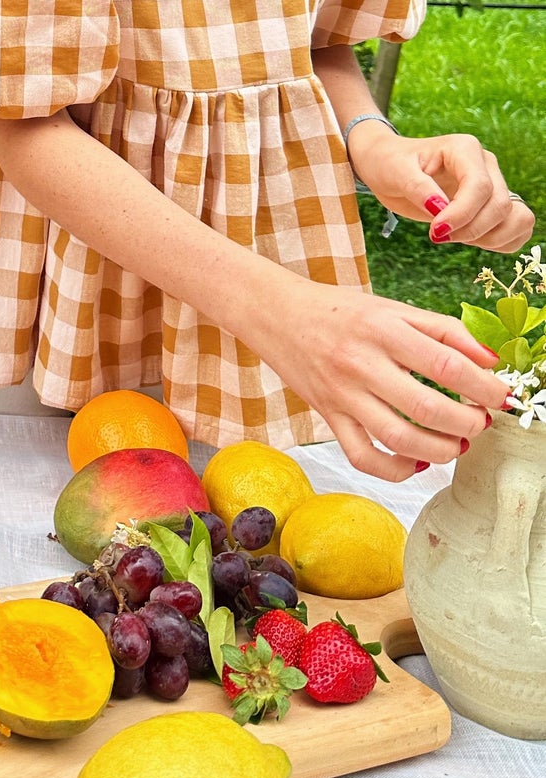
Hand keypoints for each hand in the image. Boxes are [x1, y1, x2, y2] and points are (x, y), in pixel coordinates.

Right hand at [265, 279, 509, 480]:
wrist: (277, 314)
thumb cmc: (340, 311)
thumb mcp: (393, 308)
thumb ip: (444, 330)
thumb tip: (491, 359)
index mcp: (382, 329)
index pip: (446, 364)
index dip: (483, 386)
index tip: (501, 395)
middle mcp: (361, 363)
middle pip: (426, 407)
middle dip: (468, 422)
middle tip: (480, 421)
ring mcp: (342, 395)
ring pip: (399, 438)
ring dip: (441, 449)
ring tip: (457, 443)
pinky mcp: (328, 417)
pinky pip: (364, 456)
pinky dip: (397, 469)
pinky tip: (417, 461)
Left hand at [349, 121, 534, 253]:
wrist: (386, 164)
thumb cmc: (388, 162)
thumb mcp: (394, 172)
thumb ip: (418, 188)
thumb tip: (440, 210)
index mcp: (464, 149)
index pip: (479, 186)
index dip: (462, 214)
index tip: (436, 231)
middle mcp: (486, 164)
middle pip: (500, 205)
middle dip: (471, 230)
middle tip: (438, 236)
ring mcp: (494, 183)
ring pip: (518, 217)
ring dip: (491, 238)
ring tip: (456, 237)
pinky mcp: (493, 203)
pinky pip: (518, 227)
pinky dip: (501, 242)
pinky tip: (472, 241)